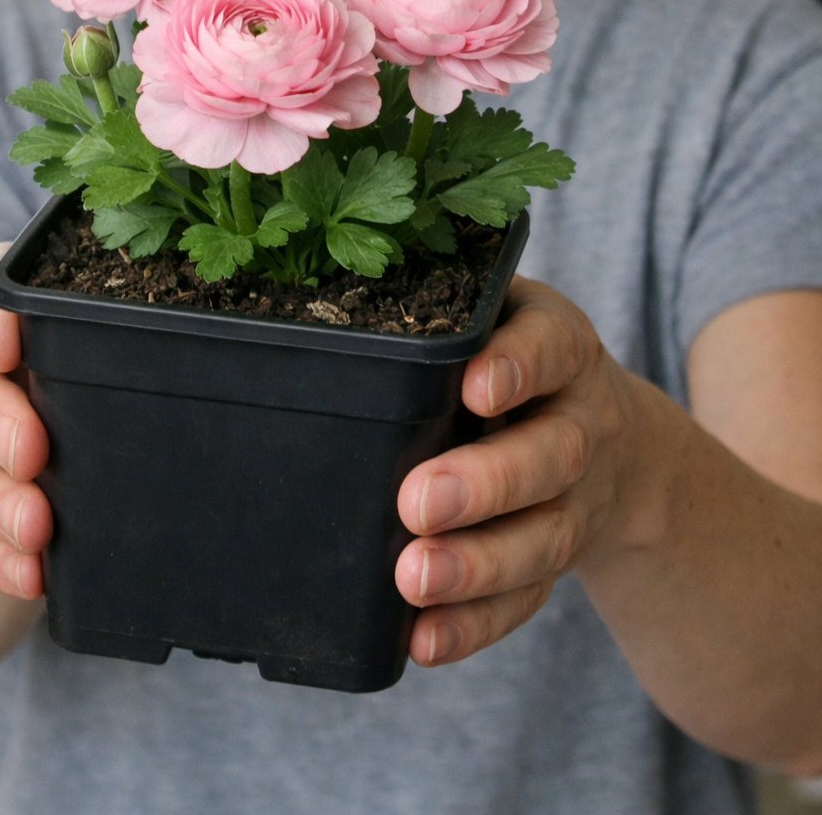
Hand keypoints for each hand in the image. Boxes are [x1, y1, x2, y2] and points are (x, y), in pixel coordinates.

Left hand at [394, 274, 638, 666]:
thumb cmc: (516, 359)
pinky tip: (423, 640)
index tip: (474, 387)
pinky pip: (527, 600)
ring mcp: (579, 499)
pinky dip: (475, 625)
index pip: (550, 347)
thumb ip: (444, 315)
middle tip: (417, 501)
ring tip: (414, 579)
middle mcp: (582, 421)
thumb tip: (338, 315)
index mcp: (561, 346)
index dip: (518, 367)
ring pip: (545, 536)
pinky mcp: (559, 558)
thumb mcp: (500, 315)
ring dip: (479, 564)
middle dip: (487, 482)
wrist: (616, 439)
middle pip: (554, 453)